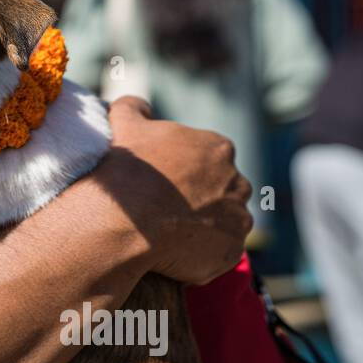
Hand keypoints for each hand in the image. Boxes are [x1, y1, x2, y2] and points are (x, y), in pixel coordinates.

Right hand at [97, 96, 251, 284]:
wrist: (128, 218)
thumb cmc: (129, 169)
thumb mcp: (125, 124)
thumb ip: (135, 108)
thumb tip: (140, 106)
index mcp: (218, 149)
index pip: (210, 160)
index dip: (187, 171)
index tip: (165, 182)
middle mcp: (238, 182)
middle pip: (223, 191)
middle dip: (202, 199)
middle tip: (167, 210)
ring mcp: (238, 219)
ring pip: (225, 223)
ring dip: (205, 228)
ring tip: (170, 235)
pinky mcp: (232, 251)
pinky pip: (220, 253)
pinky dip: (203, 255)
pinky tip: (175, 254)